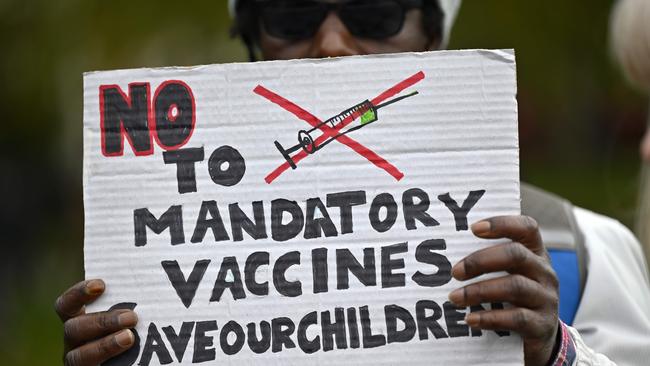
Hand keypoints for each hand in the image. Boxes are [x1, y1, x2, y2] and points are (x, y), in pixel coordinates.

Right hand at [55, 279, 137, 365]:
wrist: (144, 359)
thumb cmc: (139, 332)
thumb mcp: (130, 317)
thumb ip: (132, 303)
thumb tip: (160, 271)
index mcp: (81, 321)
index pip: (66, 305)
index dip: (78, 293)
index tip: (101, 285)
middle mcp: (75, 343)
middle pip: (73, 329)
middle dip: (102, 321)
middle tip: (131, 317)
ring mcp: (81, 363)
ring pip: (78, 356)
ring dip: (104, 345)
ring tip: (129, 338)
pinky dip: (109, 362)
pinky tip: (133, 360)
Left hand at [448, 216, 559, 365]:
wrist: (542, 338)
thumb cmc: (514, 297)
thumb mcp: (509, 275)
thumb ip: (489, 261)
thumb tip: (445, 253)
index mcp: (535, 253)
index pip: (526, 227)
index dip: (502, 224)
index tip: (473, 228)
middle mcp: (545, 272)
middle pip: (516, 255)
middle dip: (480, 261)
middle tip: (455, 272)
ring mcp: (546, 298)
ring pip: (514, 286)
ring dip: (479, 291)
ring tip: (454, 298)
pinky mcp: (542, 325)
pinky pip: (516, 318)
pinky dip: (490, 318)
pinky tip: (470, 319)